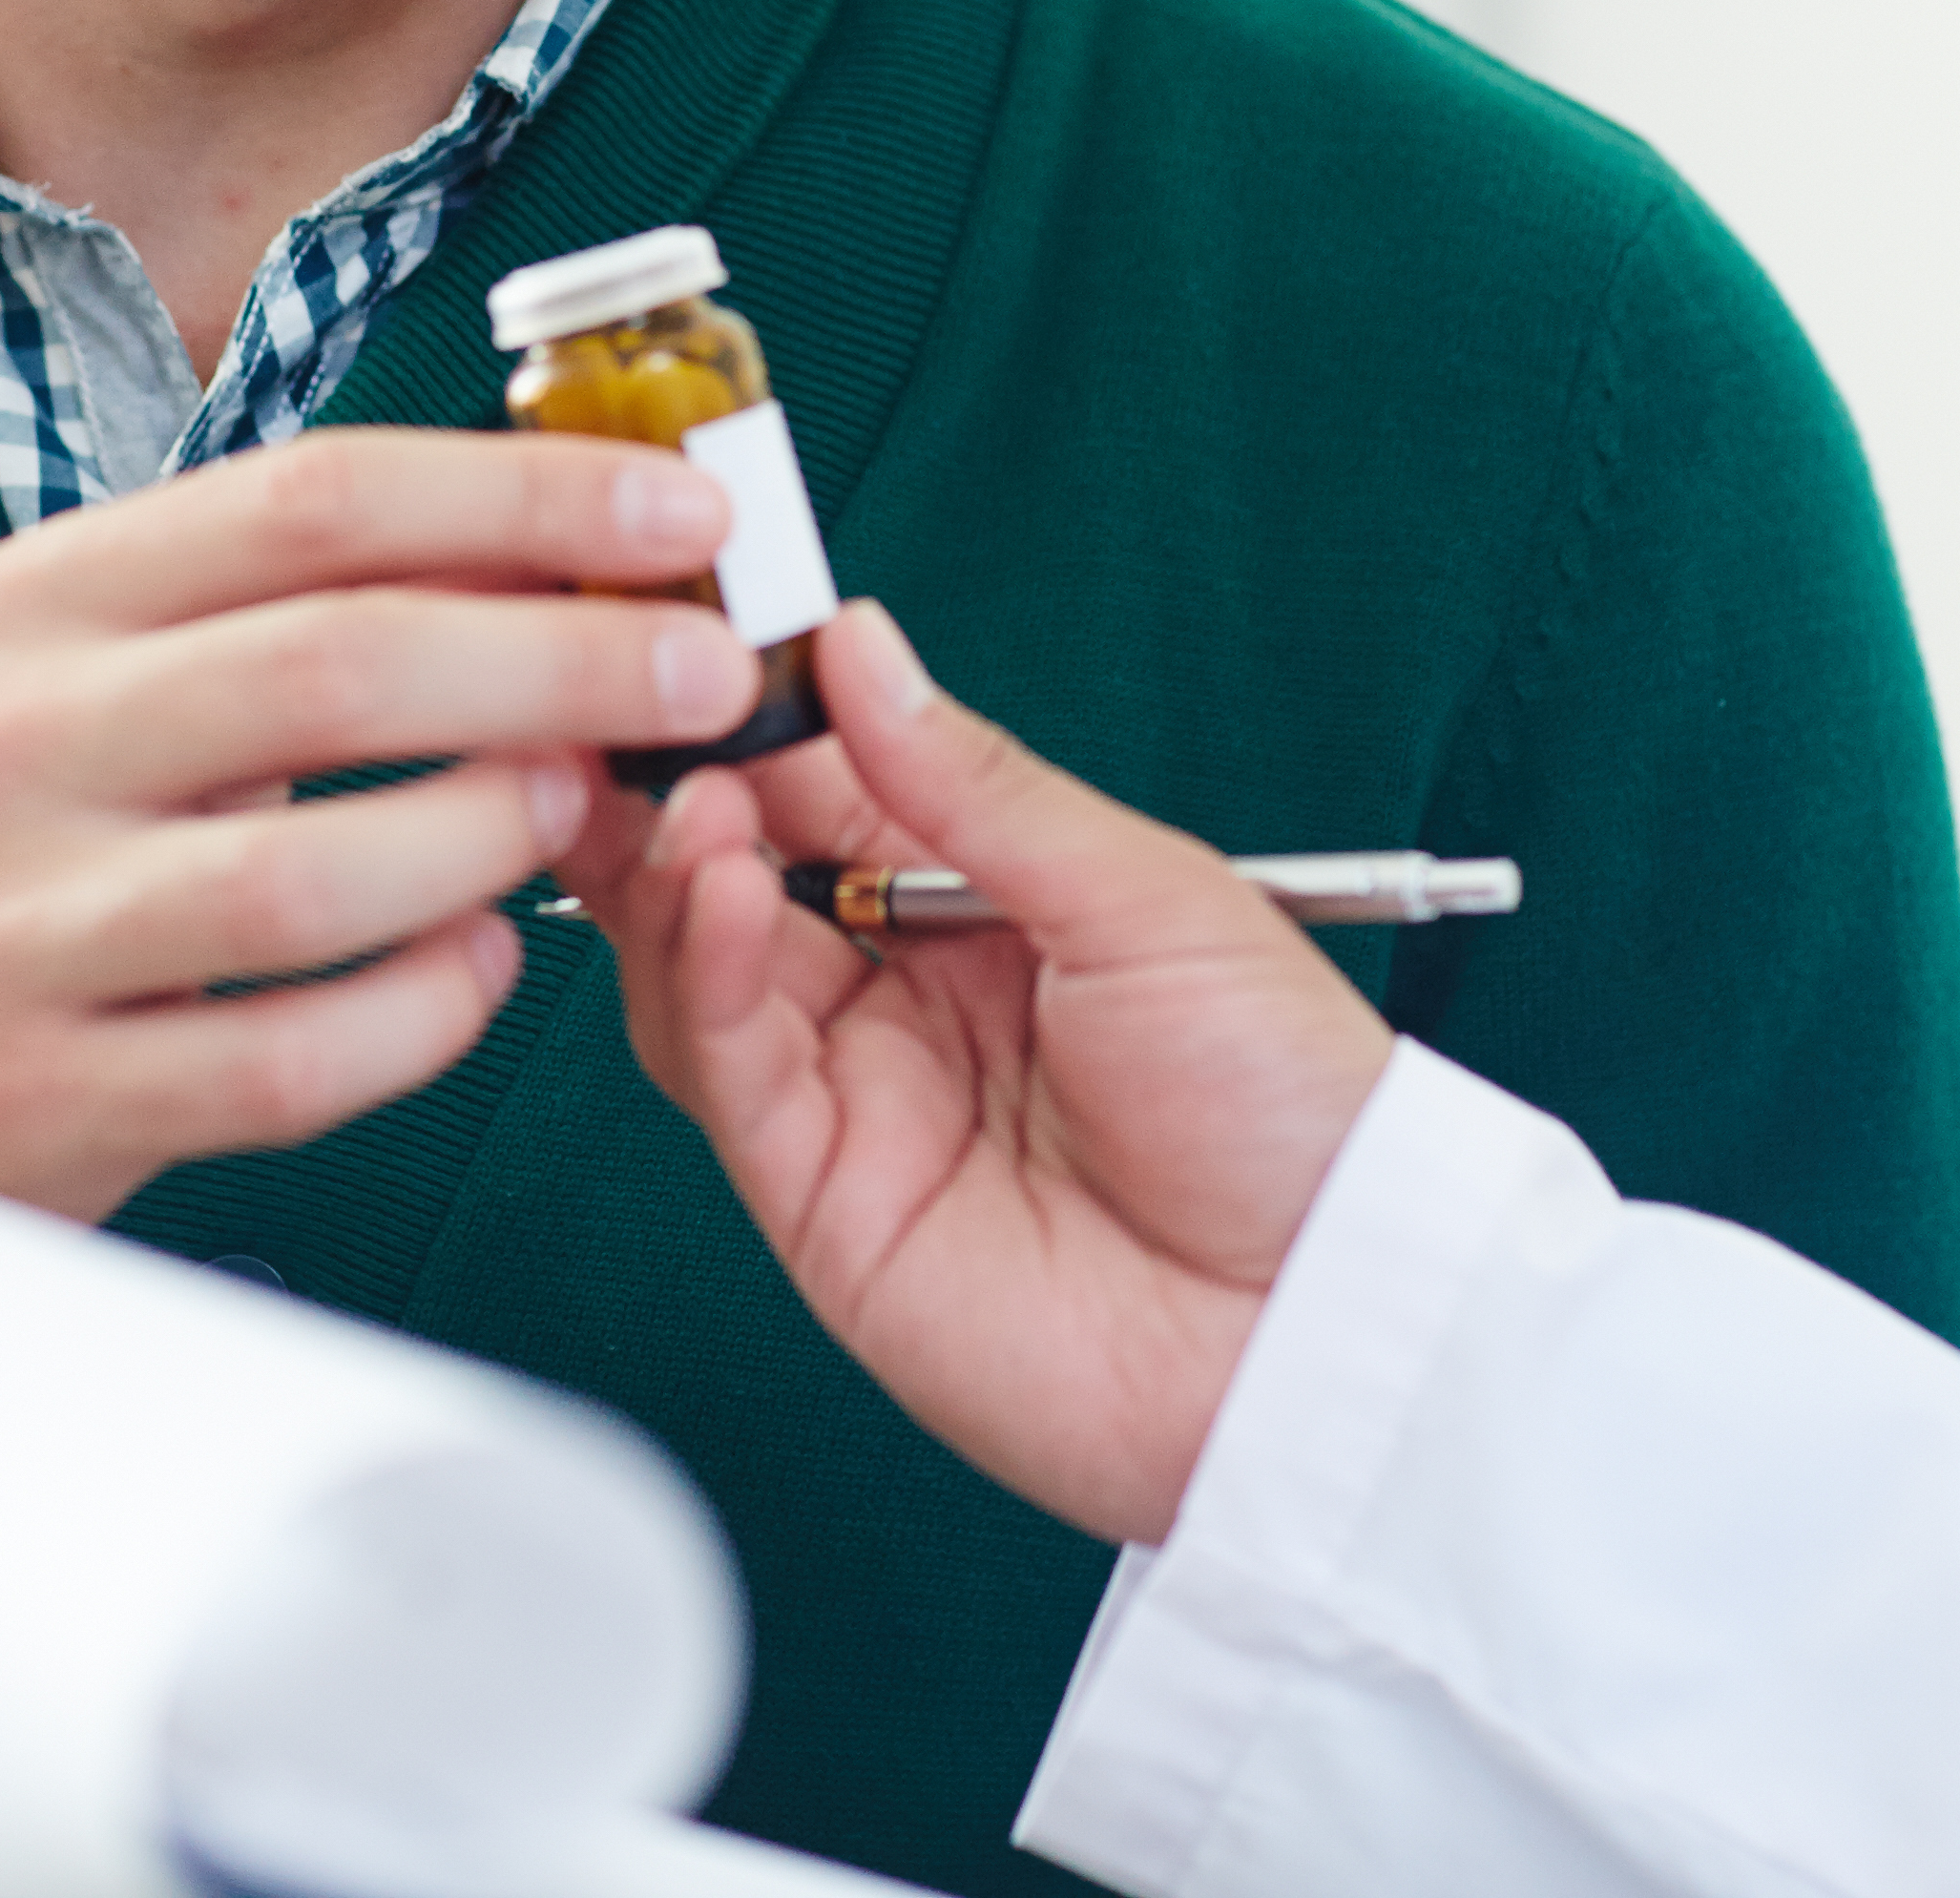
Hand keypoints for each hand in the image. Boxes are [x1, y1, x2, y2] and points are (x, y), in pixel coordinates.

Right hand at [0, 428, 760, 1220]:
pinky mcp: (38, 1098)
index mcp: (36, 598)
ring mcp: (10, 929)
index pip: (310, 502)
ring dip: (491, 839)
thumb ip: (285, 597)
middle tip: (704, 672)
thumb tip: (564, 542)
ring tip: (582, 816)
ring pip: (309, 877)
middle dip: (562, 659)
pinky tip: (481, 970)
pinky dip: (420, 1015)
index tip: (682, 509)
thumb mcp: (87, 657)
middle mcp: (7, 743)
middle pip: (335, 669)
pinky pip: (285, 1063)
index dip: (520, 496)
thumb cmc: (9, 815)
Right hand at [557, 604, 1393, 1544]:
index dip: (765, 719)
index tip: (706, 640)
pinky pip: (732, 1076)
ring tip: (685, 799)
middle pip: (742, 880)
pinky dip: (708, 977)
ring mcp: (859, 1106)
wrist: (1325, 1319)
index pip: (834, 790)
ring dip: (674, 876)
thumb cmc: (1286, 1110)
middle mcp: (909, 1005)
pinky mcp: (823, 1207)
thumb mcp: (1146, 896)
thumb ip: (977, 784)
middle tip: (634, 713)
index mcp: (991, 915)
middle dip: (678, 793)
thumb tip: (861, 646)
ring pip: (704, 975)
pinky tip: (718, 893)